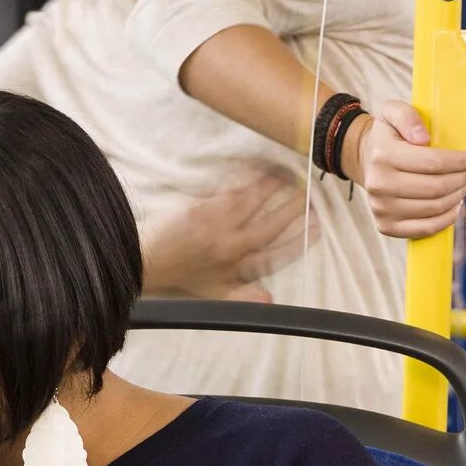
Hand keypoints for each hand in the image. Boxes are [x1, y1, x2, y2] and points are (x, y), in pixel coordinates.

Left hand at [139, 167, 308, 300]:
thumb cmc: (180, 277)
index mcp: (238, 269)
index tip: (319, 227)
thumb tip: (271, 299)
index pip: (278, 254)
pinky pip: (231, 189)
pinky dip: (247, 177)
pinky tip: (259, 167)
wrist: (145, 262)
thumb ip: (244, 296)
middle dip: (294, 209)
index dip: (301, 240)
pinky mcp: (201, 208)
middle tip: (310, 194)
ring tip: (289, 174)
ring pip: (254, 202)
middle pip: (272, 225)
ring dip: (274, 186)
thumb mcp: (214, 295)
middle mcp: (231, 247)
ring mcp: (216, 225)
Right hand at [345, 100, 465, 238]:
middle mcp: (379, 185)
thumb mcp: (392, 112)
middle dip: (463, 178)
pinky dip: (447, 218)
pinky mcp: (386, 226)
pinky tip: (455, 204)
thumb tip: (423, 138)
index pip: (433, 163)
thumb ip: (407, 116)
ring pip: (435, 208)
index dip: (460, 162)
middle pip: (437, 188)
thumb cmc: (387, 136)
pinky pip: (426, 229)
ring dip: (459, 196)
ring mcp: (381, 209)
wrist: (366, 161)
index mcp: (383, 155)